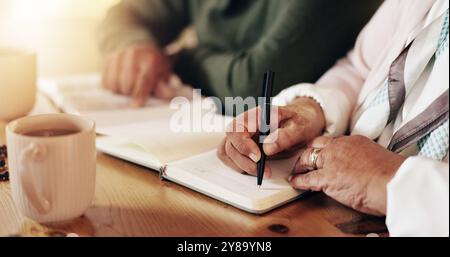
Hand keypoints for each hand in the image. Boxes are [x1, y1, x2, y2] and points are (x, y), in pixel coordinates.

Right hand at [102, 42, 174, 105]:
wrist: (140, 46)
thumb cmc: (154, 64)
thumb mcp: (163, 73)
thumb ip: (164, 86)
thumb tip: (168, 95)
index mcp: (150, 59)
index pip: (143, 79)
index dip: (140, 94)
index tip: (137, 105)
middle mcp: (133, 55)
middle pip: (126, 84)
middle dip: (131, 93)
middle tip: (136, 91)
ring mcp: (118, 56)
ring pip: (114, 85)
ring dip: (120, 91)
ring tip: (128, 87)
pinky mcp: (108, 60)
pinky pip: (105, 82)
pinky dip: (111, 88)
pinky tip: (119, 83)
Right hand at [217, 97, 324, 176]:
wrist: (302, 122)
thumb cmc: (300, 121)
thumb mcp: (299, 127)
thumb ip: (284, 136)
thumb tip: (268, 148)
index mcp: (255, 115)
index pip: (236, 129)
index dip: (244, 146)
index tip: (259, 158)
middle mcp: (244, 124)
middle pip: (230, 144)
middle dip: (245, 161)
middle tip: (264, 171)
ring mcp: (240, 135)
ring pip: (228, 152)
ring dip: (242, 165)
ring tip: (262, 171)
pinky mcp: (241, 145)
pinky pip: (230, 156)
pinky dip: (239, 165)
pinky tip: (254, 168)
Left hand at [290, 135, 405, 215]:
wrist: (392, 182)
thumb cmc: (392, 175)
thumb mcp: (378, 158)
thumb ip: (366, 159)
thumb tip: (366, 167)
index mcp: (354, 141)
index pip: (333, 141)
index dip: (324, 148)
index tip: (322, 152)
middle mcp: (339, 147)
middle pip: (316, 145)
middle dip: (309, 152)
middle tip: (304, 159)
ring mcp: (331, 161)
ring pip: (307, 158)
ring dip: (300, 165)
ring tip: (297, 170)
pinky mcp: (326, 178)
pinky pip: (306, 178)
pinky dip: (298, 180)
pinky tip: (294, 182)